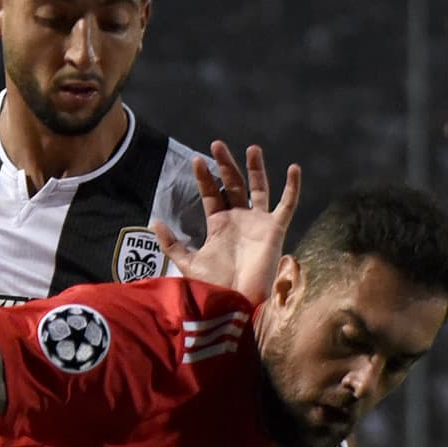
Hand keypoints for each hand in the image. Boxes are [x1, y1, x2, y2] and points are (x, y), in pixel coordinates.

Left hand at [152, 143, 299, 302]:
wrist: (235, 301)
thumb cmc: (213, 286)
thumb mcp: (187, 262)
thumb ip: (172, 243)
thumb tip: (154, 222)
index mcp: (219, 225)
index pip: (211, 194)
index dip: (205, 178)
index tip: (196, 160)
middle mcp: (239, 220)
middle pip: (233, 185)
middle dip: (226, 165)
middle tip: (217, 145)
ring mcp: (258, 223)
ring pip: (259, 189)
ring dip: (256, 169)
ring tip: (252, 148)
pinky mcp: (275, 230)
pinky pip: (287, 206)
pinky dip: (292, 188)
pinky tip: (294, 168)